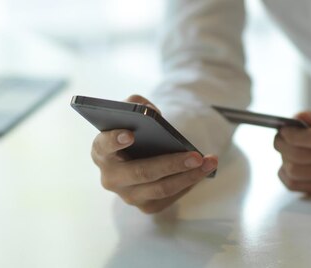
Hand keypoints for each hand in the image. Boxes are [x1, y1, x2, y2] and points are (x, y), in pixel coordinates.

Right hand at [90, 95, 217, 213]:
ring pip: (161, 189)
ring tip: (209, 162)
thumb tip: (151, 112)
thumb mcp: (132, 113)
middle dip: (171, 164)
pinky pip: (170, 197)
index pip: (103, 146)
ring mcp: (127, 195)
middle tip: (196, 155)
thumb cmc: (136, 130)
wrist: (140, 156)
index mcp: (101, 152)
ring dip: (189, 176)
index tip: (131, 134)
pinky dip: (189, 184)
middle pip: (141, 173)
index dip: (114, 140)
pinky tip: (203, 171)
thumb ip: (137, 104)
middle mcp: (111, 177)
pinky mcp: (145, 206)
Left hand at [274, 110, 310, 194]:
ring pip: (294, 172)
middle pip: (299, 156)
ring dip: (283, 160)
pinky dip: (284, 173)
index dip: (292, 136)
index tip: (283, 131)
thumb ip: (303, 117)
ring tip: (285, 152)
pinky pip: (292, 184)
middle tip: (278, 140)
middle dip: (282, 146)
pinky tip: (288, 164)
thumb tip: (290, 126)